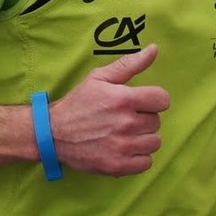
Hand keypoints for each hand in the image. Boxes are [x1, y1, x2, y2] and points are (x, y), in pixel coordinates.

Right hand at [49, 44, 170, 176]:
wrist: (52, 133)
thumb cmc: (77, 103)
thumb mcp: (99, 78)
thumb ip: (129, 64)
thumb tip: (154, 49)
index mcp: (123, 99)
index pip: (162, 100)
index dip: (152, 100)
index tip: (140, 103)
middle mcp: (126, 123)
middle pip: (156, 122)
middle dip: (143, 119)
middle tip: (123, 119)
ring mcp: (122, 147)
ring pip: (154, 142)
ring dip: (142, 139)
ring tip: (124, 135)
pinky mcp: (118, 166)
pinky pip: (146, 162)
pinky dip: (138, 157)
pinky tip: (124, 149)